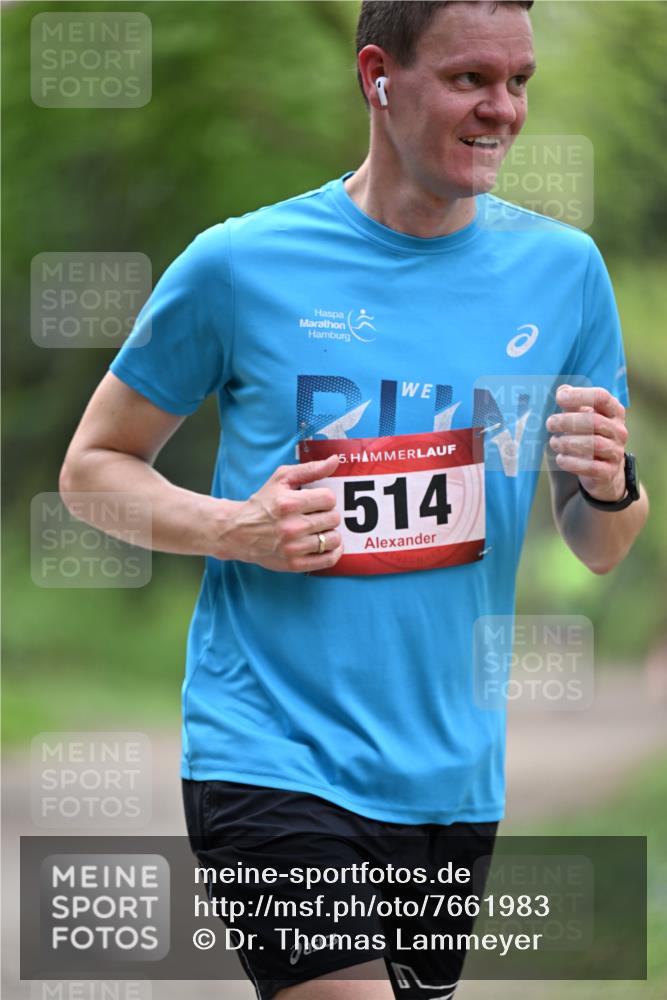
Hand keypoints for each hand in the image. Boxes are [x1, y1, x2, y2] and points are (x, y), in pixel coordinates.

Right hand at [221, 454, 342, 571]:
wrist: (237, 532)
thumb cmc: (262, 503)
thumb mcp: (281, 479)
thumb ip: (310, 469)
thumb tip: (335, 460)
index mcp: (289, 503)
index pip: (329, 499)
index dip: (326, 498)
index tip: (317, 501)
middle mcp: (291, 527)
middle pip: (333, 519)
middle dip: (328, 514)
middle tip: (316, 515)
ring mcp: (293, 548)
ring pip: (333, 539)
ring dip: (330, 533)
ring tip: (319, 529)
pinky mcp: (294, 564)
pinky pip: (328, 560)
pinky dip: (333, 552)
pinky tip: (325, 544)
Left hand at [546, 385, 627, 501]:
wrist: (605, 472)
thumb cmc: (590, 436)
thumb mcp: (583, 417)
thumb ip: (573, 404)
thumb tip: (562, 390)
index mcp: (614, 412)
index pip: (601, 397)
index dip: (579, 395)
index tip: (559, 398)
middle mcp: (618, 430)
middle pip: (594, 421)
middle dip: (568, 421)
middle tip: (550, 423)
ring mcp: (616, 452)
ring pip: (594, 445)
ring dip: (568, 442)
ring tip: (553, 442)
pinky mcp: (608, 472)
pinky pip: (591, 467)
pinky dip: (572, 462)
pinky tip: (560, 459)